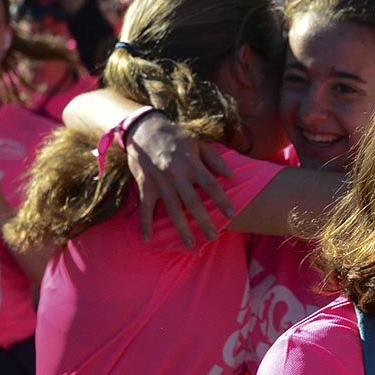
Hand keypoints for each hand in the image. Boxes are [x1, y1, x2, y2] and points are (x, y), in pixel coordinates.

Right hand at [125, 112, 234, 245]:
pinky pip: (145, 208)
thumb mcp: (197, 142)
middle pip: (193, 202)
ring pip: (172, 209)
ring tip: (190, 244)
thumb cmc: (174, 136)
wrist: (143, 130)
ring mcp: (159, 182)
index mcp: (191, 163)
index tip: (232, 214)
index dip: (222, 200)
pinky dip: (145, 224)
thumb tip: (232, 175)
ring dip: (181, 228)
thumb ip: (215, 159)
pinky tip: (148, 239)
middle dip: (204, 220)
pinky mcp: (144, 186)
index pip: (211, 184)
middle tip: (214, 236)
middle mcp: (176, 174)